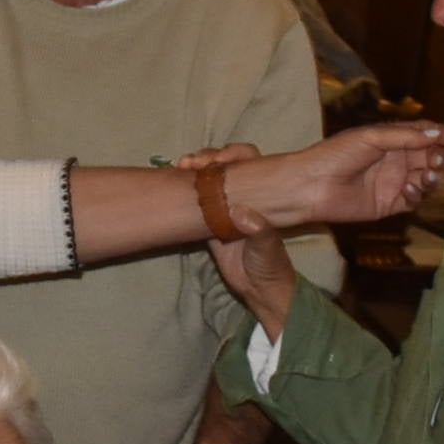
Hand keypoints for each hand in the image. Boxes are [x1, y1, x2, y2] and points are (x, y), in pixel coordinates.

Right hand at [177, 142, 300, 337]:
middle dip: (208, 157)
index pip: (249, 162)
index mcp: (261, 194)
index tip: (220, 158)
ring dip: (193, 170)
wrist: (259, 290)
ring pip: (207, 180)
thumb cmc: (271, 265)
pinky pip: (195, 202)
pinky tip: (173, 184)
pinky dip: (184, 192)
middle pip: (224, 166)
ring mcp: (223, 208)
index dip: (234, 154)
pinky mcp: (208, 223)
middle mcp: (242, 195)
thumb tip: (238, 211)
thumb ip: (258, 230)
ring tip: (179, 167)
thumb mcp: (268, 247)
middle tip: (190, 161)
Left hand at [229, 124, 443, 231]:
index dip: (442, 136)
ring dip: (432, 178)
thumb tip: (437, 132)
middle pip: (430, 157)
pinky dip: (418, 195)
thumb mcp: (371, 137)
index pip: (424, 135)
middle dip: (441, 158)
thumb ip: (405, 136)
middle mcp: (396, 160)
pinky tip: (409, 190)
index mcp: (391, 139)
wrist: (311, 187)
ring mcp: (394, 183)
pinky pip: (414, 201)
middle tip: (443, 161)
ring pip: (426, 180)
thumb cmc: (336, 155)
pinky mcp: (390, 205)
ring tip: (427, 176)